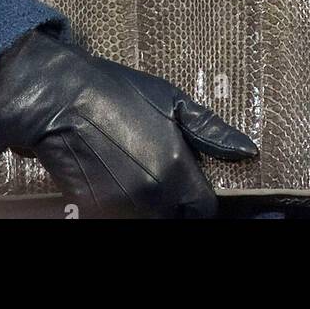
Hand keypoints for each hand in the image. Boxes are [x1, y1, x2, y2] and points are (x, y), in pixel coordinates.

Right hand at [0, 25, 258, 218]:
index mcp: (175, 169)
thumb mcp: (171, 100)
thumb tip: (248, 152)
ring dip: (153, 204)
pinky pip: (121, 215)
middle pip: (177, 218)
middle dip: (178, 204)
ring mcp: (121, 206)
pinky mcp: (94, 209)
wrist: (61, 98)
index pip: (204, 210)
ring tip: (142, 173)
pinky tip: (118, 176)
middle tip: (168, 177)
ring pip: (150, 218)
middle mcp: (152, 194)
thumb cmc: (118, 92)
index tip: (196, 185)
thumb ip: (212, 131)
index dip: (202, 200)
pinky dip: (125, 204)